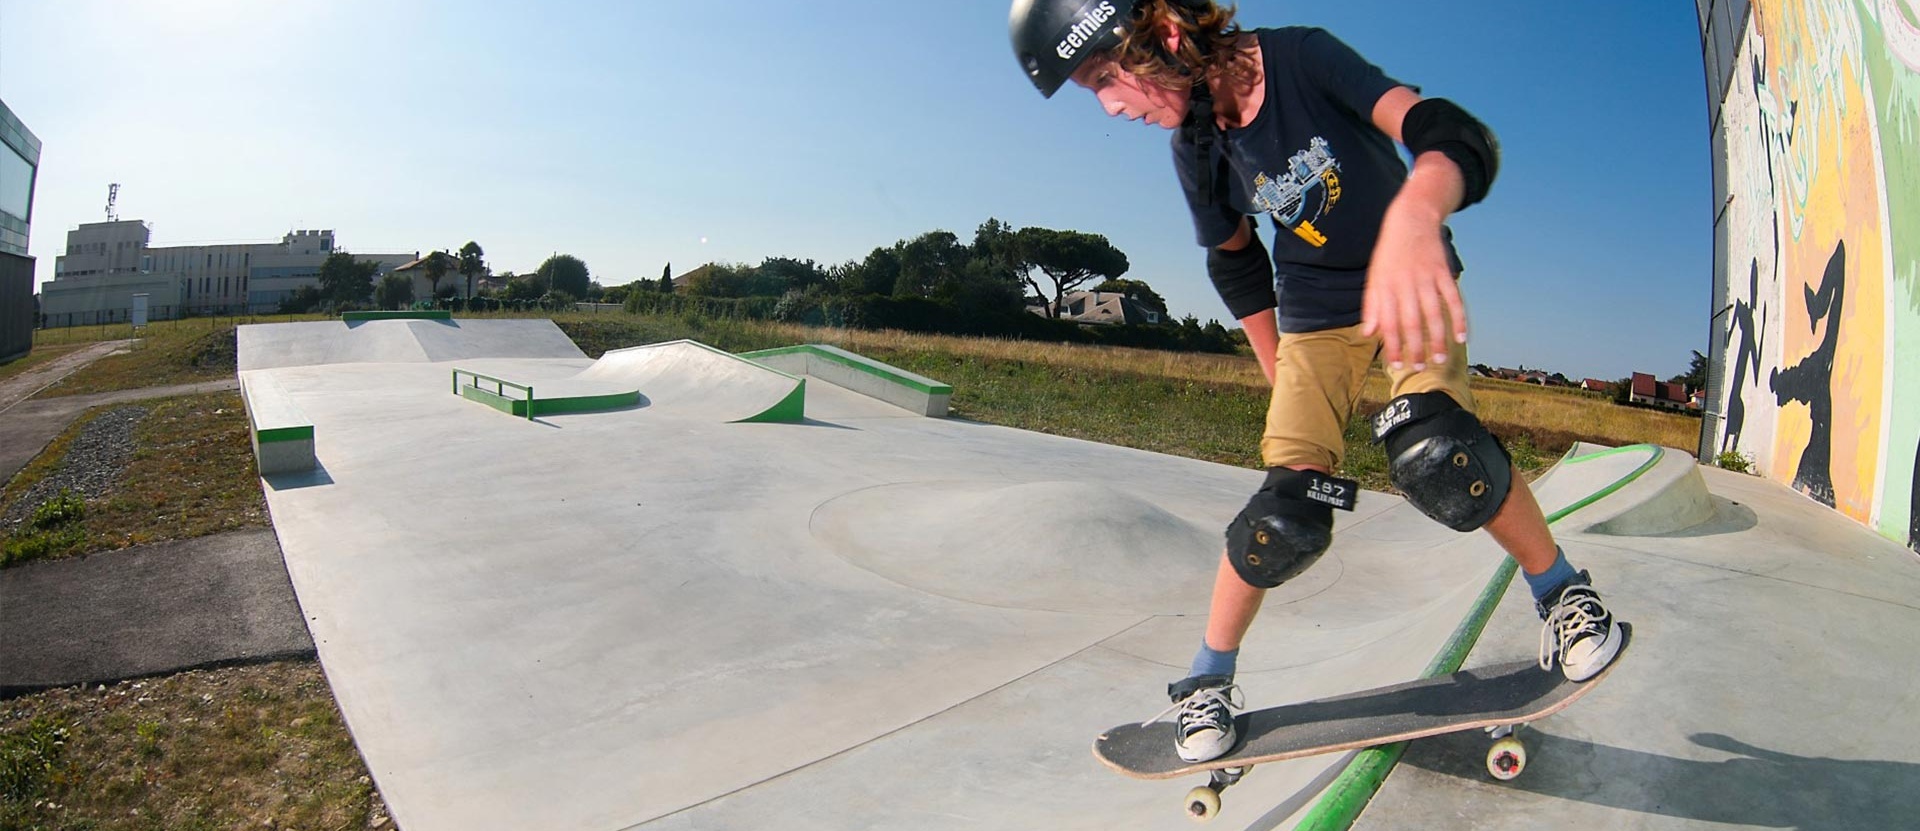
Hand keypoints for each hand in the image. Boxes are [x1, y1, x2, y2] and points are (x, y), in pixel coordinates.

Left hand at [1360, 201, 1466, 370]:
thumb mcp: (1374, 277)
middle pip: (1411, 322)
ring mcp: (1426, 278)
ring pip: (1434, 314)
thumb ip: (1372, 306)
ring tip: (1439, 358)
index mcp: (1386, 288)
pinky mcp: (1443, 272)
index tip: (1395, 364)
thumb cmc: (1389, 254)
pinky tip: (1462, 337)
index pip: (1388, 323)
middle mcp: (1405, 284)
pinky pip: (1453, 298)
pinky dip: (1459, 318)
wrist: (1410, 219)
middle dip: (1415, 348)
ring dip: (1437, 339)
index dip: (1391, 346)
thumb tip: (1368, 333)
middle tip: (1419, 368)